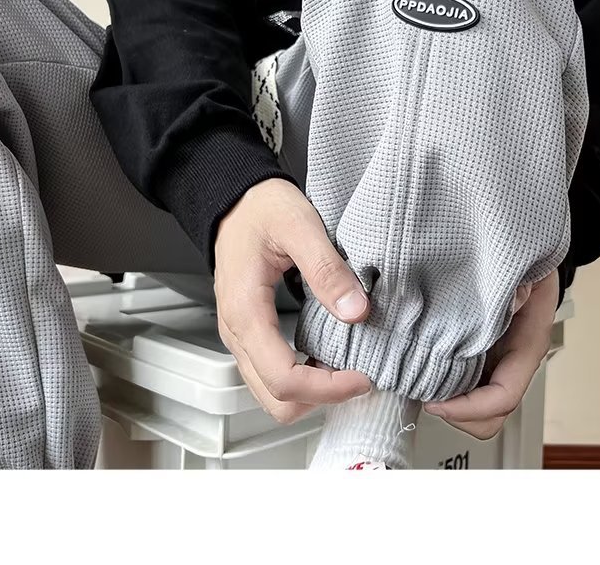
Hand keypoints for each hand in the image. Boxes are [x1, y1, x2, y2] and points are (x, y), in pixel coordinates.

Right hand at [214, 178, 371, 423]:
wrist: (236, 199)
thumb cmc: (261, 208)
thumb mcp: (299, 226)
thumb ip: (326, 269)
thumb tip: (356, 312)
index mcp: (246, 311)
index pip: (283, 378)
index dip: (327, 388)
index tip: (362, 376)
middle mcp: (237, 332)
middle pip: (275, 400)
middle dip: (320, 397)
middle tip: (358, 375)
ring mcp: (241, 336)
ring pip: (272, 394)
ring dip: (311, 391)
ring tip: (346, 367)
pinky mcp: (250, 333)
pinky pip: (272, 375)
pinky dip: (302, 378)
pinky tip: (327, 357)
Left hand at [423, 268, 558, 439]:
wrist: (524, 255)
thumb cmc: (525, 263)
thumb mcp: (523, 270)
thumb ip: (512, 289)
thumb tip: (498, 305)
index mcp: (527, 346)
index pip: (504, 396)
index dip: (469, 408)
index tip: (435, 403)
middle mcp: (513, 362)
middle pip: (491, 415)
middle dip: (458, 414)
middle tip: (422, 395)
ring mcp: (497, 362)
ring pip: (477, 407)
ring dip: (449, 403)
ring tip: (419, 382)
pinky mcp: (480, 356)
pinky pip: (464, 384)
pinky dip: (443, 385)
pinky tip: (421, 365)